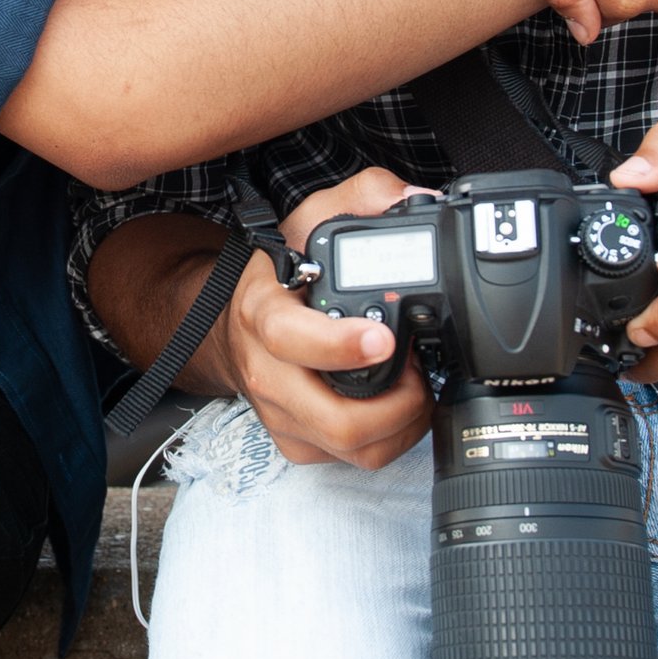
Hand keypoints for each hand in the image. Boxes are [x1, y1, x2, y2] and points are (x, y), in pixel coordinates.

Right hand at [216, 168, 434, 466]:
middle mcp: (267, 372)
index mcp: (264, 313)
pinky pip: (349, 462)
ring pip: (349, 449)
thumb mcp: (311, 217)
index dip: (340, 346)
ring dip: (401, 427)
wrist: (235, 320)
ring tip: (420, 389)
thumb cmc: (279, 271)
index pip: (292, 339)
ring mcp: (280, 414)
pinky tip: (402, 409)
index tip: (385, 337)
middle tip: (422, 372)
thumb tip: (415, 199)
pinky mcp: (295, 441)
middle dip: (396, 405)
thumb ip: (363, 196)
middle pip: (333, 420)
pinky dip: (389, 441)